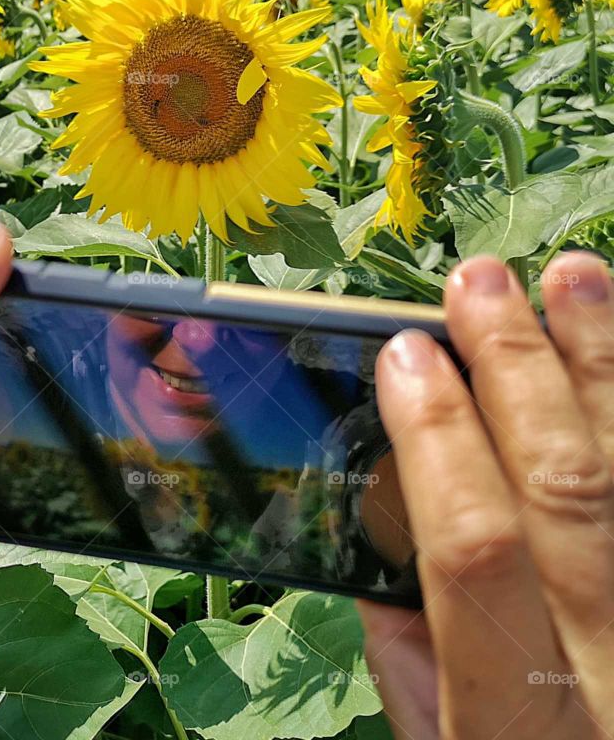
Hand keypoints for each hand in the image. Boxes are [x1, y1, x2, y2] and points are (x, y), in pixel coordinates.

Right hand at [360, 253, 613, 738]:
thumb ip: (407, 651)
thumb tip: (382, 511)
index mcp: (518, 714)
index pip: (475, 548)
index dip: (437, 438)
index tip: (406, 353)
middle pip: (571, 490)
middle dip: (519, 370)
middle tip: (481, 283)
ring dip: (604, 365)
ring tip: (575, 278)